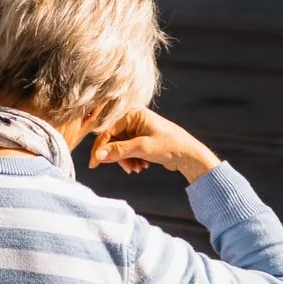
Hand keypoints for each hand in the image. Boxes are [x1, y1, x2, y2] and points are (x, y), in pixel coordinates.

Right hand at [88, 107, 219, 182]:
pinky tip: (143, 166)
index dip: (100, 148)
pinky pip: (128, 151)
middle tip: (129, 169)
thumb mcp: (142, 148)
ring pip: (120, 148)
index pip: (108, 131)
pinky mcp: (141, 139)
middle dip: (119, 157)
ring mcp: (138, 129)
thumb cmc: (169, 146)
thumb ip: (119, 151)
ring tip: (139, 169)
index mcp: (133, 114)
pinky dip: (132, 160)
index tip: (93, 165)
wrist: (189, 155)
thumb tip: (97, 156)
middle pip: (113, 141)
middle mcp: (134, 119)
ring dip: (126, 160)